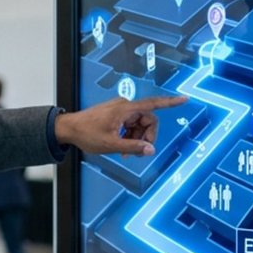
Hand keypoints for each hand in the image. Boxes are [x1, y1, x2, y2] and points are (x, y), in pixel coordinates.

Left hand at [55, 95, 188, 156]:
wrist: (69, 129)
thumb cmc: (86, 134)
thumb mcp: (111, 144)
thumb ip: (133, 147)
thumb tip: (151, 150)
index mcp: (125, 109)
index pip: (153, 104)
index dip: (170, 103)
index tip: (184, 99)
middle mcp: (125, 106)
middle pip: (148, 120)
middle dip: (147, 136)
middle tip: (138, 151)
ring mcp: (120, 110)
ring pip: (139, 124)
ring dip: (137, 138)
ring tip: (125, 152)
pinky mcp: (116, 115)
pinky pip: (131, 125)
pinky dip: (129, 136)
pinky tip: (121, 148)